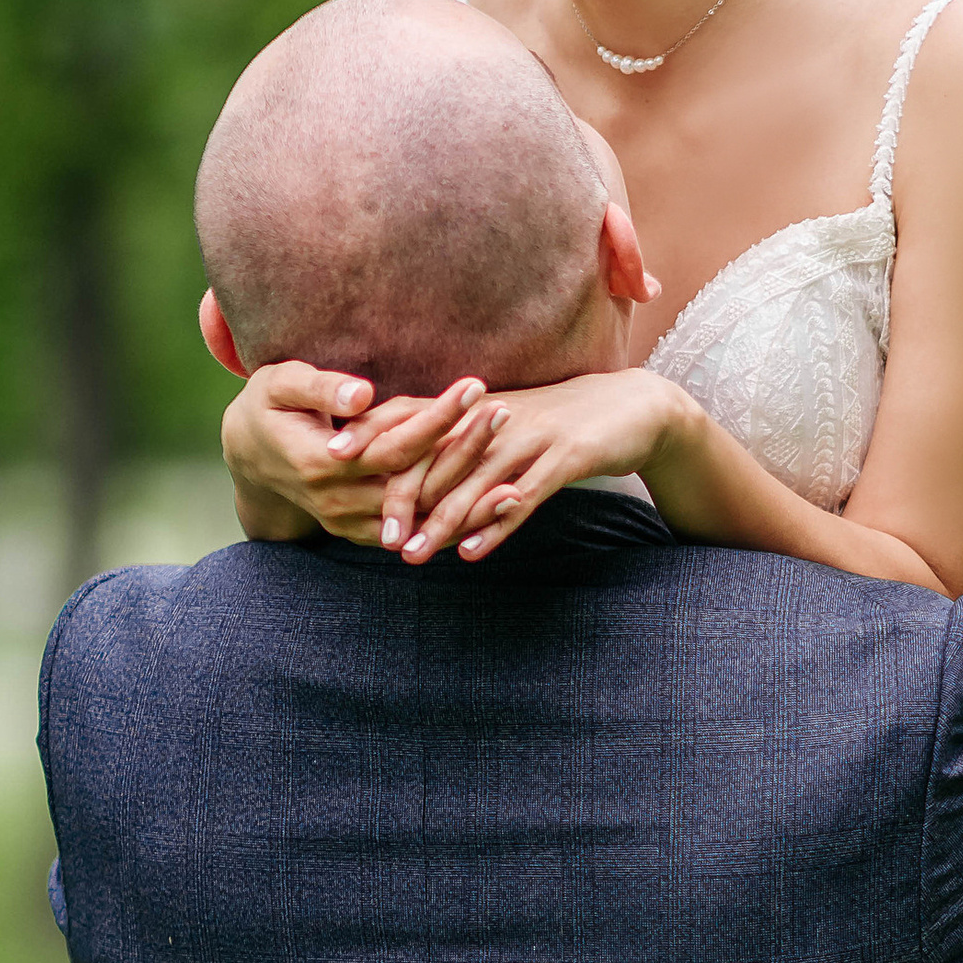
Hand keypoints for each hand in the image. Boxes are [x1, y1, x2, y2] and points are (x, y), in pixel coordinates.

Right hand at [220, 359, 500, 549]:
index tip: (474, 387)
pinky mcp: (361, 532)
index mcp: (320, 464)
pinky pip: (417, 536)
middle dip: (464, 451)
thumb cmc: (268, 408)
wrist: (249, 459)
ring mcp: (349, 523)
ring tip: (520, 482)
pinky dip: (457, 529)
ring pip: (420, 521)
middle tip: (505, 414)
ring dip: (470, 505)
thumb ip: (320, 389)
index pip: (393, 446)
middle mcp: (338, 502)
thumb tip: (362, 396)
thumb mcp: (280, 385)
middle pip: (415, 485)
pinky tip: (495, 513)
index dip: (436, 419)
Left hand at [393, 371, 697, 562]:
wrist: (632, 408)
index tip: (330, 458)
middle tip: (376, 536)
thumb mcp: (502, 423)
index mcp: (474, 406)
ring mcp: (530, 437)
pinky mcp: (565, 458)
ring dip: (442, 523)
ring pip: (475, 483)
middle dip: (402, 496)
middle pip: (436, 455)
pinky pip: (523, 497)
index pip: (411, 417)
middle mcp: (495, 417)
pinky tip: (471, 553)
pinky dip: (495, 526)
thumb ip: (456, 439)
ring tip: (412, 556)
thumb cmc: (557, 422)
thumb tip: (403, 463)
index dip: (371, 434)